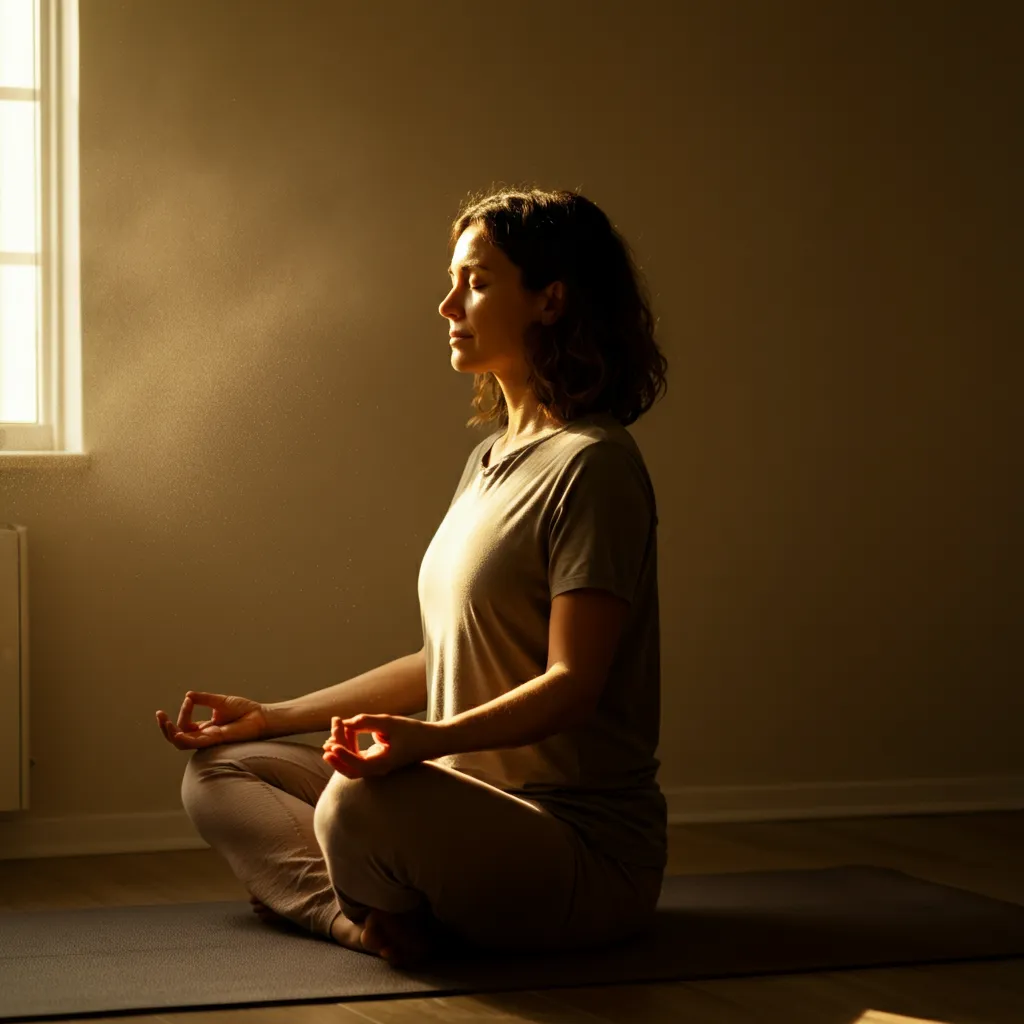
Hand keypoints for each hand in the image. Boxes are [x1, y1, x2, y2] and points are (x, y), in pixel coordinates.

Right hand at [156, 691, 267, 748]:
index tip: (189, 699)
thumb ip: (204, 699)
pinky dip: (184, 738)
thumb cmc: (245, 710)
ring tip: (164, 722)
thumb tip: (188, 695)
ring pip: (183, 743)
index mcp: (206, 728)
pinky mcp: (216, 740)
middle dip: (165, 728)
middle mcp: (205, 736)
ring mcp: (210, 739)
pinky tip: (176, 732)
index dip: (183, 712)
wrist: (261, 716)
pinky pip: (196, 743)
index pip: (185, 724)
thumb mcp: (220, 701)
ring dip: (171, 733)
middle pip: (178, 737)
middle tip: (159, 715)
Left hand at [322, 714, 442, 777]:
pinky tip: (346, 729)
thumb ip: (368, 722)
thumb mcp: (391, 723)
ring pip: (351, 764)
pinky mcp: (377, 760)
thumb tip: (346, 722)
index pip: (357, 765)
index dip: (343, 755)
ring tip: (335, 727)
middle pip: (350, 768)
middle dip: (337, 750)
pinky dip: (349, 745)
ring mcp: (376, 766)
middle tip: (335, 724)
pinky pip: (357, 757)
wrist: (432, 741)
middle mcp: (377, 769)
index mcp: (383, 764)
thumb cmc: (414, 732)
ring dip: (341, 748)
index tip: (332, 743)